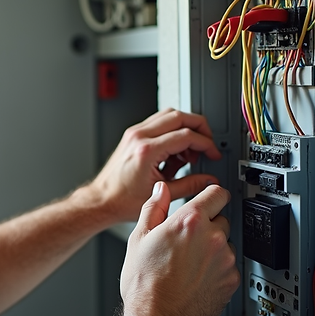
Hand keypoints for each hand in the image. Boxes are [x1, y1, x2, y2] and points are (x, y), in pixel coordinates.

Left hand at [86, 108, 222, 222]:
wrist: (102, 200)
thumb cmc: (122, 201)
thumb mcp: (162, 195)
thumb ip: (190, 185)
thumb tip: (209, 181)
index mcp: (147, 151)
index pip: (186, 135)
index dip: (206, 143)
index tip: (213, 153)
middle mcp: (139, 136)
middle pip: (179, 116)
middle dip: (200, 128)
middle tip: (207, 144)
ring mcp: (135, 133)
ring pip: (169, 114)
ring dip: (186, 127)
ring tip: (190, 151)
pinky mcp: (133, 134)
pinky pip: (158, 122)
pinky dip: (172, 130)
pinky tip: (175, 151)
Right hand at [119, 182, 239, 315]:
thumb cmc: (145, 285)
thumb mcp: (139, 239)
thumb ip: (154, 208)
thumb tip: (161, 191)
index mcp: (189, 221)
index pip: (217, 193)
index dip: (211, 195)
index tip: (209, 200)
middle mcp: (212, 237)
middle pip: (221, 219)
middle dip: (207, 226)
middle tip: (187, 242)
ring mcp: (225, 259)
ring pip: (225, 244)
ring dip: (213, 249)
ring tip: (189, 265)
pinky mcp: (232, 280)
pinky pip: (229, 266)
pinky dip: (217, 270)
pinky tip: (197, 279)